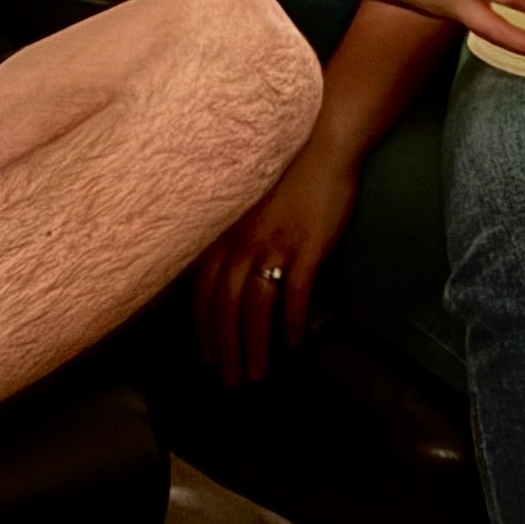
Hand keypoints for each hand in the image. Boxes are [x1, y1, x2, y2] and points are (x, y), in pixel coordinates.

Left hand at [195, 147, 362, 385]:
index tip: (204, 356)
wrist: (321, 142)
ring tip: (258, 374)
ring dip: (255, 345)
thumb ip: (233, 237)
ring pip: (256, 307)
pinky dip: (294, 322)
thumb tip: (229, 276)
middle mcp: (241, 242)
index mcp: (224, 233)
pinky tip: (296, 343)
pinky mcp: (308, 247)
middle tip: (229, 381)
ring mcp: (274, 244)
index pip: (203, 291)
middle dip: (224, 348)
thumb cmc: (285, 173)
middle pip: (225, 307)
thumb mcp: (246, 205)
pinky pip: (296, 293)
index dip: (203, 328)